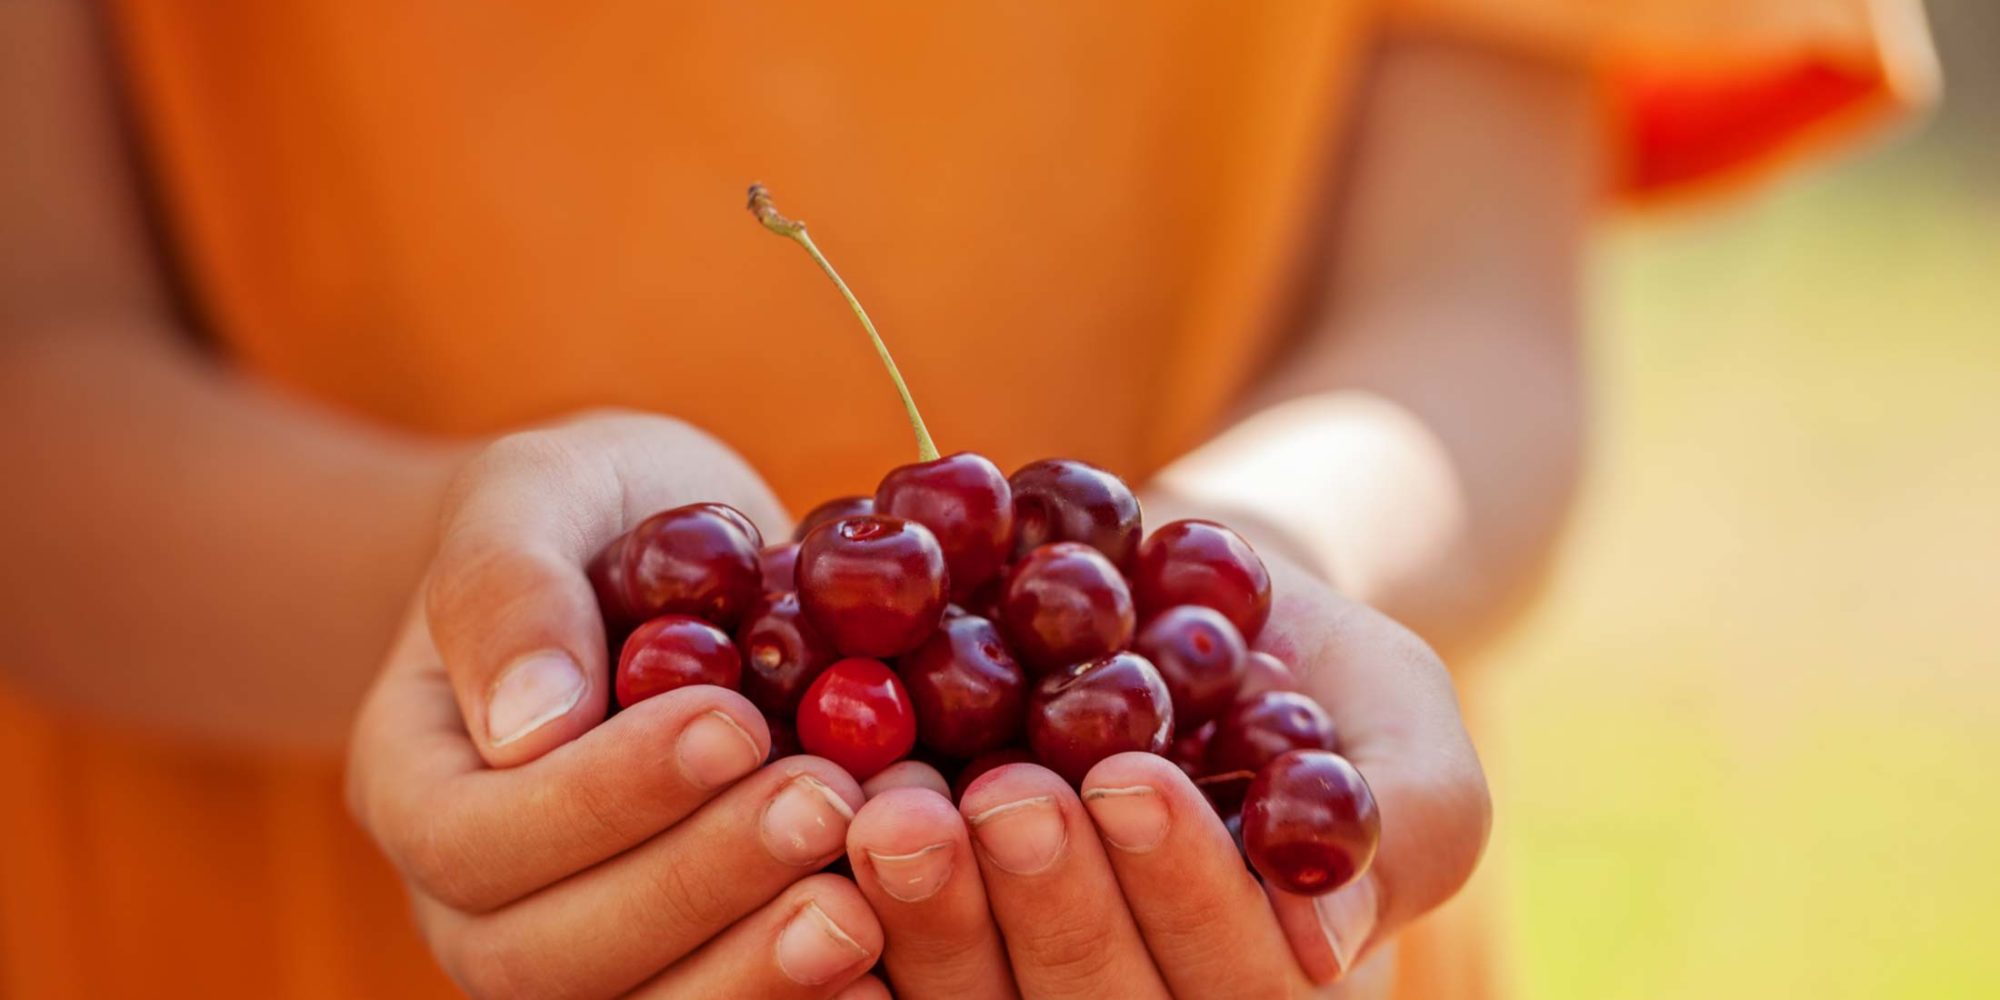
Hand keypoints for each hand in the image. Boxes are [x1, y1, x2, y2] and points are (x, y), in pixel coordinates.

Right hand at [345, 413, 889, 997]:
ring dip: (753, 970)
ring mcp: (576, 950)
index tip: (729, 723)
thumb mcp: (540, 493)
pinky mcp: (678, 963)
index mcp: (417, 783)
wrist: (661, 566)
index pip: (476, 838)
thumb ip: (513, 589)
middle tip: (825, 803)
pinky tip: (887, 956)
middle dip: (696, 885)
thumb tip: (531, 724)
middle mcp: (474, 901)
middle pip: (549, 956)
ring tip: (863, 899)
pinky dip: (795, 997)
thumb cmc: (591, 514)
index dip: (601, 800)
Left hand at [840, 552, 1488, 998]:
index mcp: (1265, 983)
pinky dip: (844, 925)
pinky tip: (821, 841)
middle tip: (1003, 796)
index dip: (1184, 896)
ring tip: (899, 807)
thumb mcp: (1395, 721)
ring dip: (935, 917)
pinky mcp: (923, 957)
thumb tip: (1325, 939)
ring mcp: (1025, 990)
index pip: (1240, 984)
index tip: (1130, 779)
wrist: (1174, 616)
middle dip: (1051, 908)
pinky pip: (877, 976)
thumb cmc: (1314, 676)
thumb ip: (1392, 820)